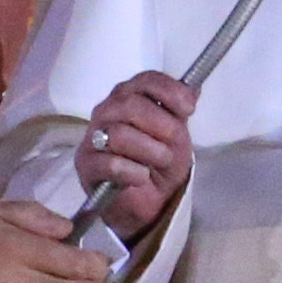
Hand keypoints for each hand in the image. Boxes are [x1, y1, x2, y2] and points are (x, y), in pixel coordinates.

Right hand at [74, 71, 196, 235]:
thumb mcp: (177, 134)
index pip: (145, 80)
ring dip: (150, 150)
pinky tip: (142, 177)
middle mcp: (107, 112)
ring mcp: (93, 137)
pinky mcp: (86, 165)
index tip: (189, 109)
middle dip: (160, 124)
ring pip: (120, 134)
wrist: (150, 202)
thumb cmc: (159, 163)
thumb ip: (180, 110)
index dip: (169, 91)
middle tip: (174, 142)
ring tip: (161, 162)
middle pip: (130, 104)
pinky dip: (133, 172)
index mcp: (128, 97)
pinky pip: (110, 163)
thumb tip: (195, 87)